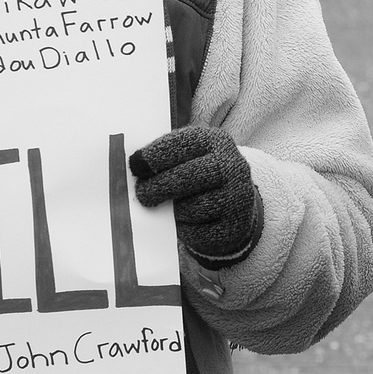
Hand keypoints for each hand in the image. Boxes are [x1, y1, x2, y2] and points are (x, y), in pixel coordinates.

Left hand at [129, 126, 263, 267]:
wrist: (235, 205)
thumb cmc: (199, 178)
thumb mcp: (188, 158)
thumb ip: (164, 161)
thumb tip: (134, 171)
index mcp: (216, 141)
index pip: (184, 143)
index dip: (156, 154)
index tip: (135, 166)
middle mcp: (233, 165)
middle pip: (190, 175)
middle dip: (160, 186)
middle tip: (142, 194)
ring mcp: (238, 196)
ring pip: (193, 207)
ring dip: (174, 210)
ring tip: (170, 208)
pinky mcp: (234, 225)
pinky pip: (200, 231)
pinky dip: (185, 229)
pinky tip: (186, 222)